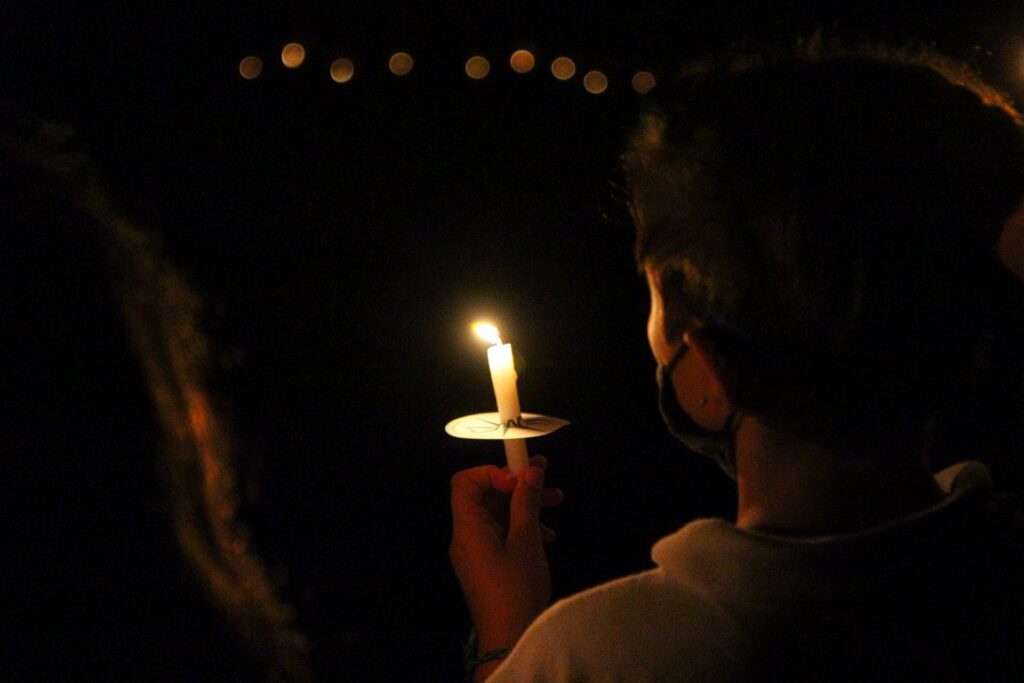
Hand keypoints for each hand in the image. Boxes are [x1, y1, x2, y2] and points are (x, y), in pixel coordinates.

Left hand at [449, 455, 563, 658]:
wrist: (510, 638)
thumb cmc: (516, 586)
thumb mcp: (526, 540)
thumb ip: (526, 502)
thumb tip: (529, 470)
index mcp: (468, 527)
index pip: (465, 482)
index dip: (492, 472)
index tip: (520, 477)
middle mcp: (466, 536)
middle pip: (485, 496)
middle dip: (517, 484)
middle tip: (548, 474)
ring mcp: (477, 552)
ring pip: (498, 515)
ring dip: (526, 505)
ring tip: (558, 501)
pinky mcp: (488, 565)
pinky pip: (502, 534)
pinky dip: (523, 527)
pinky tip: (549, 535)